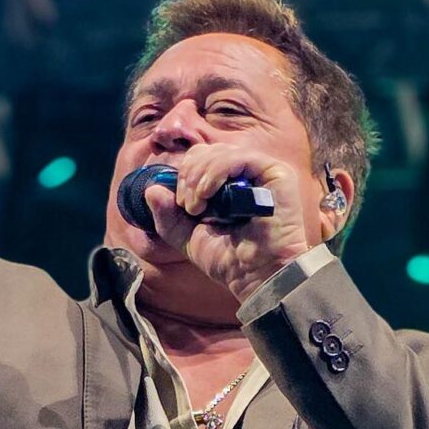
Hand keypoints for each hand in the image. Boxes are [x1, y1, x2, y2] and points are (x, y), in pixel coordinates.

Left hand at [144, 141, 313, 305]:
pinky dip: (216, 172)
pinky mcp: (277, 173)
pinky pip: (240, 157)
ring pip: (220, 151)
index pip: (199, 159)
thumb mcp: (187, 237)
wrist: (256, 277)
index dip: (184, 175)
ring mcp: (262, 171)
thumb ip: (168, 216)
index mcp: (227, 183)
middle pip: (206, 151)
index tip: (181, 205)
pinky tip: (208, 195)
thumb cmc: (228, 260)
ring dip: (199, 177)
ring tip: (198, 208)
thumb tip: (151, 189)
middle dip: (188, 176)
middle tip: (189, 207)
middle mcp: (245, 173)